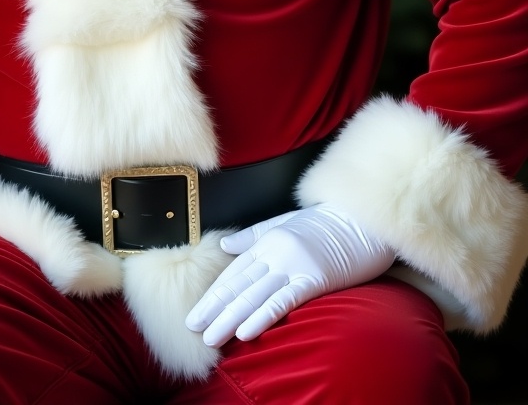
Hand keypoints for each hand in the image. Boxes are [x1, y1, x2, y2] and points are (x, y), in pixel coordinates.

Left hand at [185, 204, 394, 345]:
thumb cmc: (326, 224)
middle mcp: (274, 252)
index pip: (233, 273)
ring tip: (212, 337)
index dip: (213, 295)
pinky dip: (262, 317)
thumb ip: (253, 237)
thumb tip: (225, 246)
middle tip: (193, 328)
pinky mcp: (313, 279)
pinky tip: (246, 332)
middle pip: (238, 285)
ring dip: (230, 319)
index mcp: (266, 241)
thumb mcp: (284, 224)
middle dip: (214, 309)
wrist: (362, 218)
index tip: (196, 314)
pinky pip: (283, 300)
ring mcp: (293, 265)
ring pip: (254, 295)